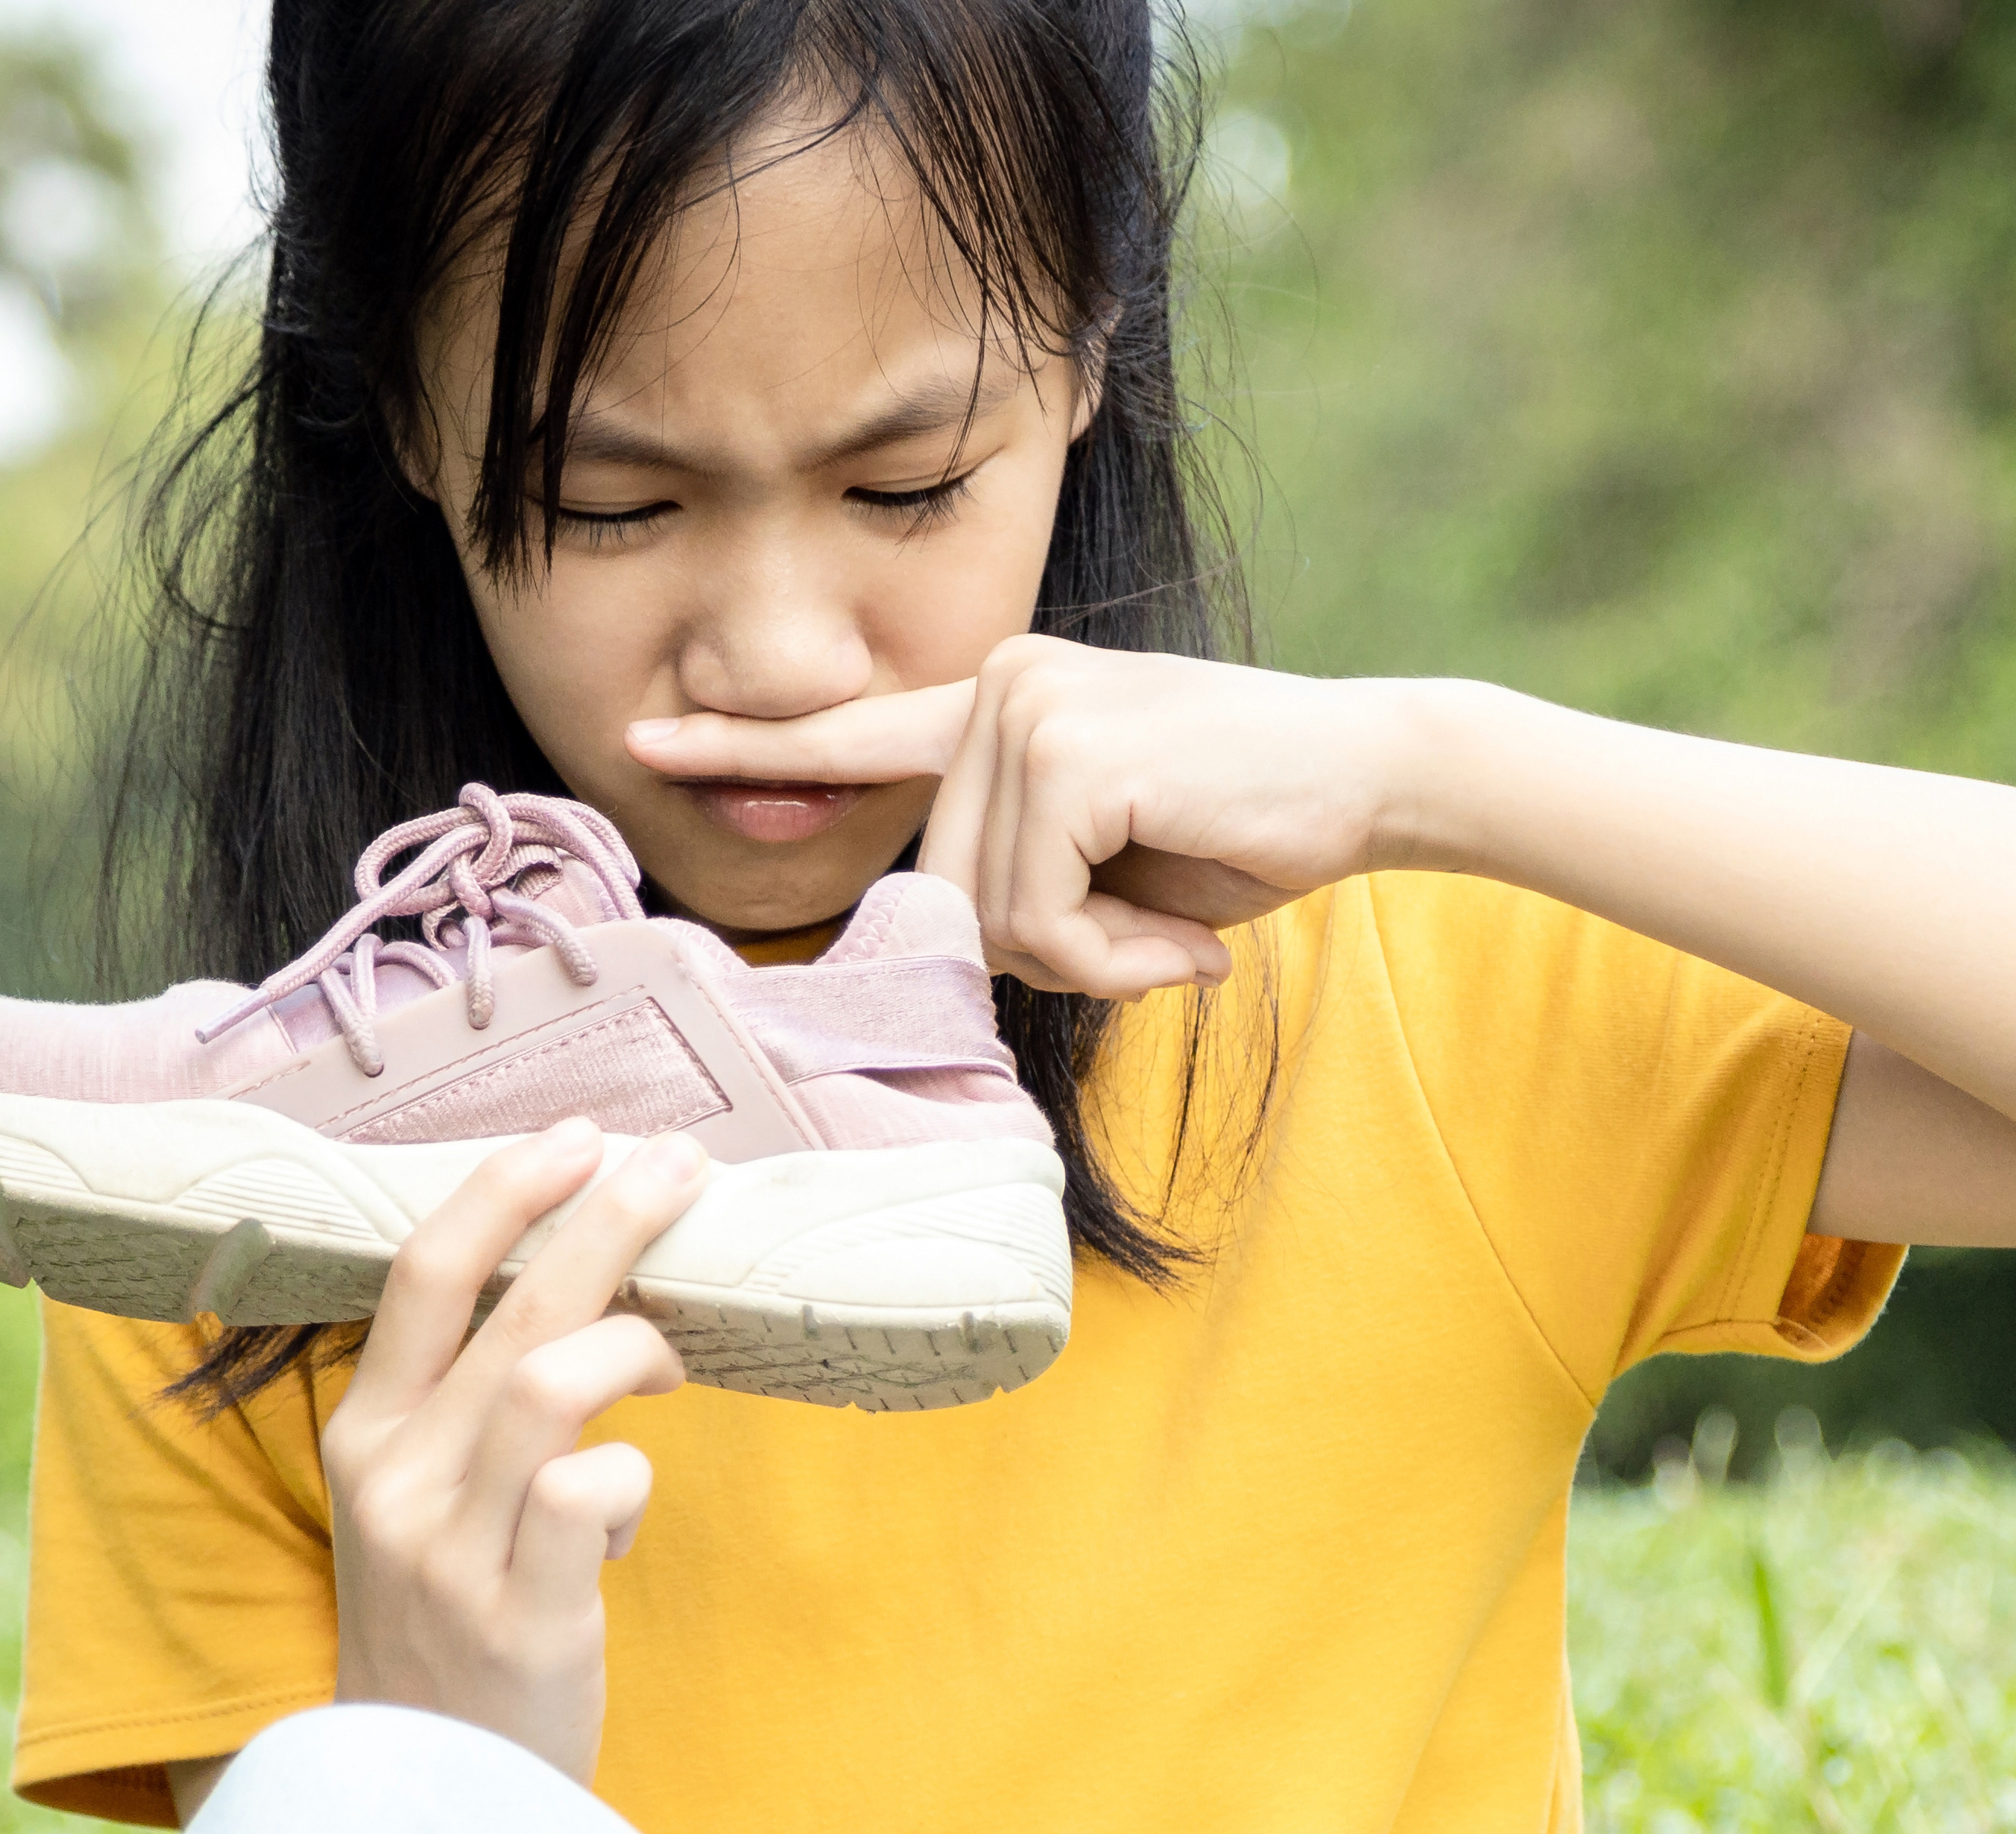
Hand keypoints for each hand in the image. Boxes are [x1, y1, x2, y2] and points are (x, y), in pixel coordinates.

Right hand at [316, 1121, 711, 1785]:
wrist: (422, 1789)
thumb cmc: (446, 1628)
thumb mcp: (420, 1504)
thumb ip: (469, 1406)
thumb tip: (578, 1288)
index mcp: (363, 1433)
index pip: (425, 1273)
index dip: (504, 1189)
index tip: (579, 1137)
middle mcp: (393, 1478)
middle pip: (514, 1305)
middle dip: (610, 1218)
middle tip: (682, 1168)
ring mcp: (450, 1549)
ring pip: (557, 1382)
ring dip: (638, 1349)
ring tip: (672, 1368)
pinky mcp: (519, 1617)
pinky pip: (594, 1494)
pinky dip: (633, 1486)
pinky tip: (620, 1531)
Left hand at [626, 645, 1433, 997]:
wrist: (1373, 776)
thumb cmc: (1248, 825)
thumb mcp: (1110, 857)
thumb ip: (1020, 877)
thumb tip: (960, 952)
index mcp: (995, 702)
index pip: (854, 732)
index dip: (745, 744)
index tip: (642, 738)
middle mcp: (995, 686)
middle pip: (943, 892)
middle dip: (1047, 954)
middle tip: (1150, 943)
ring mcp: (1026, 707)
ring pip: (989, 918)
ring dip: (1089, 964)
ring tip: (1176, 932)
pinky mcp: (1067, 752)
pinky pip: (1040, 918)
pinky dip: (1114, 958)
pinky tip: (1187, 934)